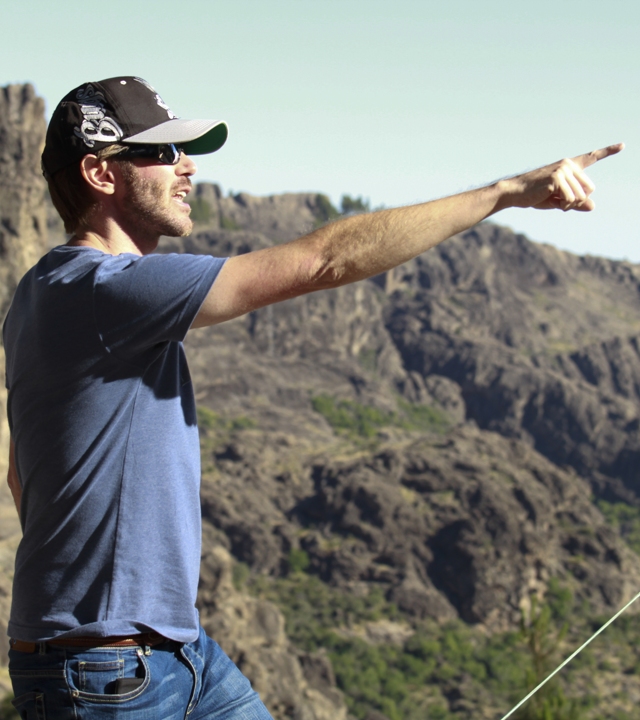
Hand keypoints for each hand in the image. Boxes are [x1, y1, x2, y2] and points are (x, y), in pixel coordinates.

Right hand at [505, 143, 623, 211]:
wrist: (515, 193)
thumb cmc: (535, 195)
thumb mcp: (558, 200)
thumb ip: (576, 203)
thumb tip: (593, 206)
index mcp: (569, 166)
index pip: (591, 157)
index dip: (608, 151)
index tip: (623, 145)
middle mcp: (568, 164)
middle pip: (589, 189)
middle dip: (577, 201)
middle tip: (560, 202)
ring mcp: (563, 170)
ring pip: (580, 196)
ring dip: (568, 205)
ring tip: (553, 201)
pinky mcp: (557, 178)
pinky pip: (570, 199)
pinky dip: (562, 205)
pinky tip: (550, 200)